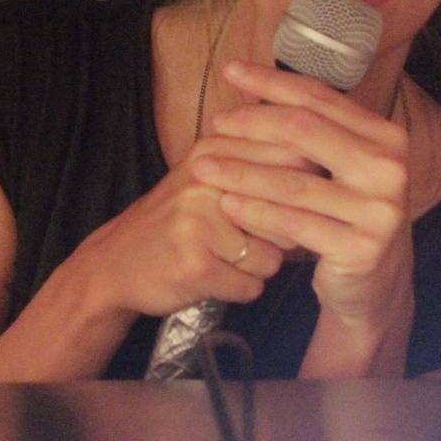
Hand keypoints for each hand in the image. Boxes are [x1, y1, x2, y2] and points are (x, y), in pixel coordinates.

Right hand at [61, 131, 289, 321]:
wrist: (114, 264)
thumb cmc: (175, 221)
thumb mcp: (208, 176)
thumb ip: (258, 161)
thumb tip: (325, 163)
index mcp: (215, 150)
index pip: (290, 160)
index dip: (305, 190)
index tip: (298, 204)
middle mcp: (207, 180)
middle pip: (287, 212)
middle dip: (279, 235)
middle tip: (248, 239)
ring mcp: (199, 224)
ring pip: (273, 256)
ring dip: (257, 267)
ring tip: (224, 258)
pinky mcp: (196, 266)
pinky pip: (251, 286)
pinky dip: (240, 290)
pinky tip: (214, 278)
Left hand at [193, 60, 414, 332]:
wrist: (374, 284)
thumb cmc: (345, 215)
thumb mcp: (337, 167)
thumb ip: (308, 130)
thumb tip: (249, 87)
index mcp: (386, 136)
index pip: (319, 98)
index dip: (272, 81)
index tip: (231, 70)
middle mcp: (390, 168)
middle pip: (305, 131)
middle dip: (253, 123)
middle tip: (216, 123)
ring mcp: (378, 210)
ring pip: (293, 181)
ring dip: (242, 171)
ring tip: (204, 166)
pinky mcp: (360, 248)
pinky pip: (294, 223)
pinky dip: (255, 211)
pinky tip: (227, 204)